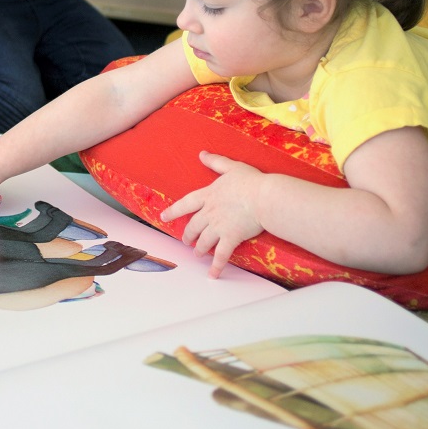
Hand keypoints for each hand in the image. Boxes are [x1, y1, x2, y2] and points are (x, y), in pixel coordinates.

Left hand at [159, 152, 264, 277]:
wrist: (263, 197)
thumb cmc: (250, 181)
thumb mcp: (231, 167)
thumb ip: (215, 161)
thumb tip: (202, 154)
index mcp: (209, 195)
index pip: (186, 204)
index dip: (173, 210)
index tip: (164, 217)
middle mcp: (210, 212)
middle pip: (193, 226)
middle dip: (188, 235)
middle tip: (186, 241)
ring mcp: (219, 227)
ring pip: (204, 241)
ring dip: (199, 249)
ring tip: (197, 254)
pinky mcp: (230, 238)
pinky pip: (220, 256)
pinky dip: (216, 266)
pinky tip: (212, 274)